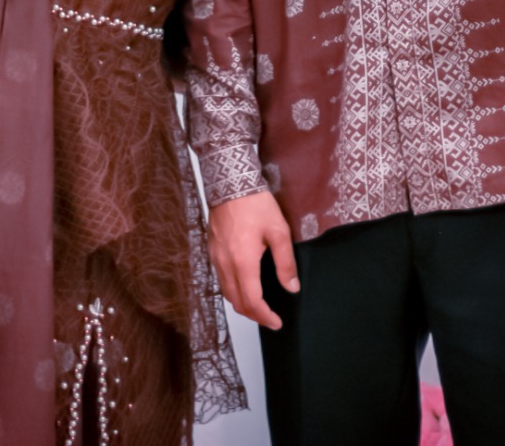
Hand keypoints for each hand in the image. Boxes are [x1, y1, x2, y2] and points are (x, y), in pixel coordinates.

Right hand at [208, 190, 298, 330]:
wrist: (230, 181)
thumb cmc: (255, 203)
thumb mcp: (278, 231)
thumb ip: (285, 263)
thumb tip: (292, 287)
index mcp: (243, 262)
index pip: (252, 302)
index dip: (265, 317)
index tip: (277, 322)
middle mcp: (225, 264)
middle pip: (237, 302)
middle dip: (254, 314)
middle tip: (269, 317)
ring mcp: (216, 257)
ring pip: (226, 292)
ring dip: (242, 303)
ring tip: (258, 304)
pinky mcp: (212, 249)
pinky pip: (220, 278)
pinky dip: (232, 288)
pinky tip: (243, 283)